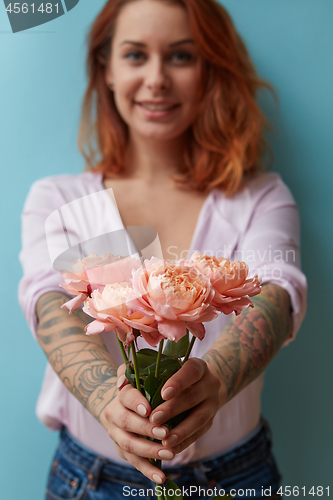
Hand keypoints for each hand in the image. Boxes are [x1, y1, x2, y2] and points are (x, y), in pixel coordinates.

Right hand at [99, 364, 175, 483]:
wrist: (120, 405)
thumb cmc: (138, 387)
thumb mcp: (136, 374)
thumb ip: (131, 371)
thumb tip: (122, 381)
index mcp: (120, 395)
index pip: (126, 396)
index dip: (136, 402)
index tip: (148, 409)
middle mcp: (114, 415)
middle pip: (127, 423)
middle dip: (146, 429)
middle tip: (165, 433)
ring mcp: (117, 435)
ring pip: (129, 445)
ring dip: (149, 451)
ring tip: (169, 454)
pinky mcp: (123, 450)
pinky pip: (135, 462)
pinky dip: (148, 471)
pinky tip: (162, 478)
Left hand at [149, 358, 223, 453]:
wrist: (203, 385)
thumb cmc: (175, 374)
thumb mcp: (167, 366)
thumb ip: (144, 371)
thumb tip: (121, 383)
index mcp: (199, 367)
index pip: (191, 372)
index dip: (178, 382)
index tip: (163, 393)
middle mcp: (210, 384)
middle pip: (192, 397)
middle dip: (172, 409)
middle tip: (154, 419)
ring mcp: (212, 404)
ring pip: (199, 419)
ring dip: (181, 431)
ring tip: (164, 441)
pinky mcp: (211, 421)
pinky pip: (199, 433)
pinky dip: (185, 442)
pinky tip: (172, 448)